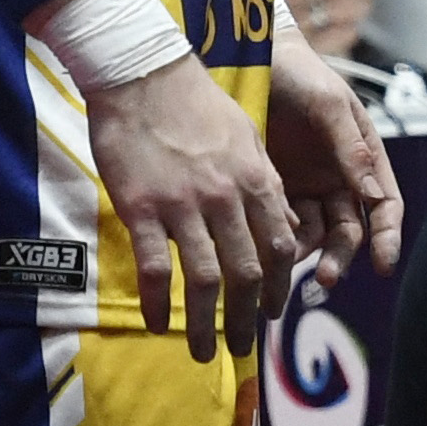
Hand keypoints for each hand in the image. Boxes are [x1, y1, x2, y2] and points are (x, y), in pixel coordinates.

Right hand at [81, 48, 301, 356]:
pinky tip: (157, 323)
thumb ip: (266, 186)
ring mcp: (183, 206)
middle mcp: (226, 199)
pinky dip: (158, 301)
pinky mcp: (142, 208)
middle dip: (247, 317)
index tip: (273, 312)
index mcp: (256, 181)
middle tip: (243, 346)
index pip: (279, 247)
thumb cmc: (196, 104)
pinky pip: (154, 267)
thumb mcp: (247, 140)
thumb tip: (284, 227)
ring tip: (202, 350)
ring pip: (203, 279)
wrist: (143, 74)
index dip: (279, 287)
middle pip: (246, 273)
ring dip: (205, 323)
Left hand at [266, 27, 404, 286]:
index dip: (387, 237)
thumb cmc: (298, 73)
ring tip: (285, 263)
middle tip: (326, 278)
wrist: (246, 57)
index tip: (383, 265)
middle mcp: (339, 179)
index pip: (384, 206)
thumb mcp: (328, 104)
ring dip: (306, 255)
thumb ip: (350, 148)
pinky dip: (275, 238)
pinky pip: (278, 224)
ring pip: (313, 235)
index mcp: (364, 158)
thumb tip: (374, 196)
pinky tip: (263, 244)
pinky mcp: (271, 191)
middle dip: (341, 256)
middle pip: (349, 231)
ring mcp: (305, 187)